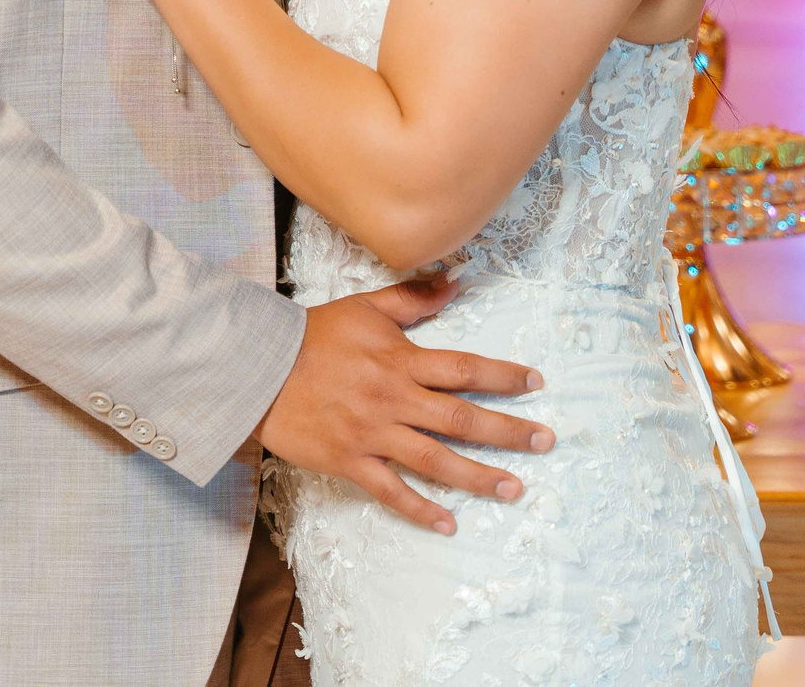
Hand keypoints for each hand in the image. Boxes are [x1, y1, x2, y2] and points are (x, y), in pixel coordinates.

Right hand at [256, 274, 552, 534]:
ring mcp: (373, 434)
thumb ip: (412, 297)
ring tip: (514, 489)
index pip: (464, 368)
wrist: (258, 368)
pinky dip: (420, 509)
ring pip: (436, 460)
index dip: (504, 375)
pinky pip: (391, 491)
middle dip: (508, 431)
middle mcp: (394, 399)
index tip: (536, 383)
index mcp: (400, 360)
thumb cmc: (313, 336)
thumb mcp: (365, 308)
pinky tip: (449, 524)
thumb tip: (455, 280)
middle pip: (461, 418)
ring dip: (478, 476)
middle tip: (546, 442)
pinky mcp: (350, 461)